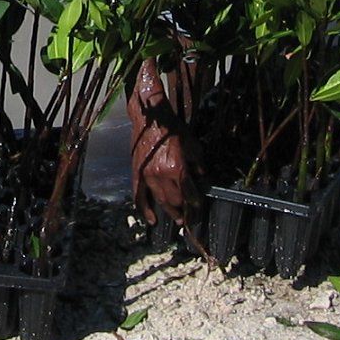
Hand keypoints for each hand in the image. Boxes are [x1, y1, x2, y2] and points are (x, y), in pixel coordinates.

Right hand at [128, 57, 203, 233]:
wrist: (150, 119)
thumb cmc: (172, 129)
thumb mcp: (192, 144)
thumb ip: (198, 164)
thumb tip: (202, 178)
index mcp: (177, 168)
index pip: (189, 193)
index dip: (195, 202)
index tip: (199, 206)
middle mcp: (162, 175)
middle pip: (175, 200)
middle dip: (183, 209)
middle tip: (189, 217)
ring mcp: (148, 176)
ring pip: (160, 201)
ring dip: (170, 212)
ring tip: (177, 220)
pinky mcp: (137, 174)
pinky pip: (140, 196)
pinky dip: (145, 210)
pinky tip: (152, 219)